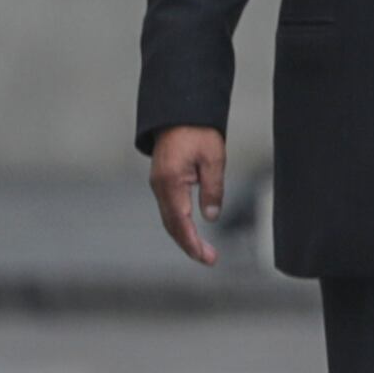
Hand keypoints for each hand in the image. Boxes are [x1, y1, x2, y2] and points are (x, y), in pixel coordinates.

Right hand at [149, 125, 227, 268]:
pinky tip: (192, 232)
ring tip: (204, 252)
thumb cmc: (198, 132)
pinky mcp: (163, 182)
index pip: (181, 222)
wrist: (179, 113)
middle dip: (189, 245)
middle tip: (210, 260)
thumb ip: (212, 189)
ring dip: (185, 236)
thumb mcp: (214, 159)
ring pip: (169, 219)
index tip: (207, 258)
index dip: (193, 243)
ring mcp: (159, 185)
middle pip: (172, 225)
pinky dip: (180, 224)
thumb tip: (210, 217)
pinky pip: (170, 209)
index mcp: (171, 182)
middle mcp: (160, 187)